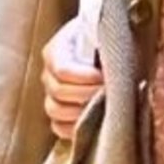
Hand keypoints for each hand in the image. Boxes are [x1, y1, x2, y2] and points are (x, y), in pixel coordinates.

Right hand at [42, 18, 103, 138]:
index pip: (62, 69)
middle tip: (108, 93)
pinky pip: (59, 127)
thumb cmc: (112, 41)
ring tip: (103, 107)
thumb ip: (106, 40)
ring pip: (55, 111)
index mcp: (57, 50)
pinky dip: (75, 129)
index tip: (103, 77)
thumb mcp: (108, 34)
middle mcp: (49, 73)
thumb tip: (114, 50)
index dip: (83, 77)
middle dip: (86, 95)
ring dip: (81, 112)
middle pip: (57, 92)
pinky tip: (94, 123)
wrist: (114, 52)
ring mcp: (52, 95)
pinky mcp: (60, 115)